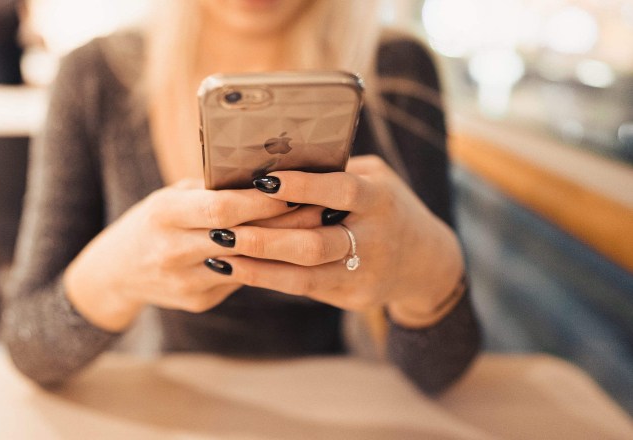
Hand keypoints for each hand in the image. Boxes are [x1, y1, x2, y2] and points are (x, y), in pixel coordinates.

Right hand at [63, 179, 295, 331]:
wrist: (118, 271)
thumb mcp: (172, 197)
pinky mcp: (198, 301)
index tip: (294, 188)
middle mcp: (172, 251)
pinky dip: (266, 264)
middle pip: (241, 238)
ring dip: (284, 247)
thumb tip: (267, 176)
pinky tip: (288, 252)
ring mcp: (185, 281)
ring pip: (248, 264)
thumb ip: (211, 191)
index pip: (221, 209)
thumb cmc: (155, 221)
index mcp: (164, 214)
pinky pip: (241, 279)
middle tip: (320, 209)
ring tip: (314, 230)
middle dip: (284, 224)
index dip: (261, 201)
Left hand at [207, 155, 464, 326]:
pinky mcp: (351, 296)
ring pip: (304, 272)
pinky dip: (266, 278)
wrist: (426, 262)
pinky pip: (302, 288)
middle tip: (221, 228)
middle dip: (265, 237)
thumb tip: (278, 153)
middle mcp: (375, 238)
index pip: (340, 190)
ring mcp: (364, 273)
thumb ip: (336, 171)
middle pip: (315, 242)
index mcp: (380, 199)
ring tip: (218, 251)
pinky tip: (235, 269)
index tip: (262, 181)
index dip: (302, 187)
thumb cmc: (386, 207)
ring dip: (257, 263)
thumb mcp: (375, 180)